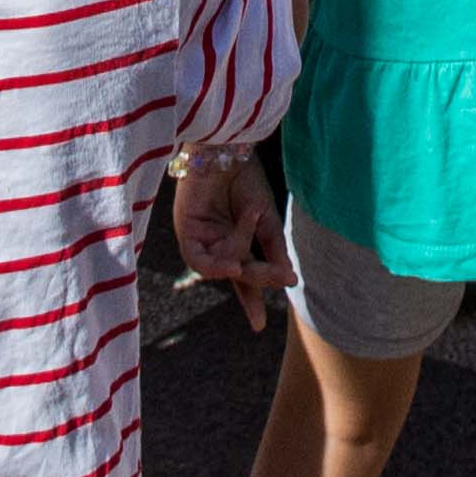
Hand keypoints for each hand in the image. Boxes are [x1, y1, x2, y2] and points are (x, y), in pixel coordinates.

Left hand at [170, 147, 288, 325]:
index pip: (244, 277)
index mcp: (236, 240)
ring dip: (240, 262)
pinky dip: (216, 265)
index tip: (258, 327)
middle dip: (259, 278)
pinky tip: (231, 264)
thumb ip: (274, 250)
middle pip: (237, 273)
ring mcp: (201, 239)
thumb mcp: (266, 219)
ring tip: (251, 244)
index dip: (251, 301)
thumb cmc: (246, 179)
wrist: (228, 149)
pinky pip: (199, 260)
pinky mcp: (186, 232)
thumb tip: (289, 280)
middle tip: (281, 275)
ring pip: (221, 267)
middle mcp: (217, 244)